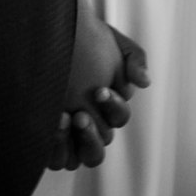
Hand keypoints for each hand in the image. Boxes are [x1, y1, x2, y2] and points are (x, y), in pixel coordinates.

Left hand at [47, 0, 149, 170]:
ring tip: (64, 120)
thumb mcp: (111, 40)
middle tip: (81, 115)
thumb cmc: (83, 39)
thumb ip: (135, 58)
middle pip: (103, 144)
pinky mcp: (52, 142)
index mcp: (110, 105)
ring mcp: (73, 137)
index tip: (99, 90)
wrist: (51, 36)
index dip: (113, 106)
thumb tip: (145, 82)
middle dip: (92, 133)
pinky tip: (51, 126)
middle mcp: (94, 125)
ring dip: (77, 143)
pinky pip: (58, 160)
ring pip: (84, 157)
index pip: (119, 116)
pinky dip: (57, 149)